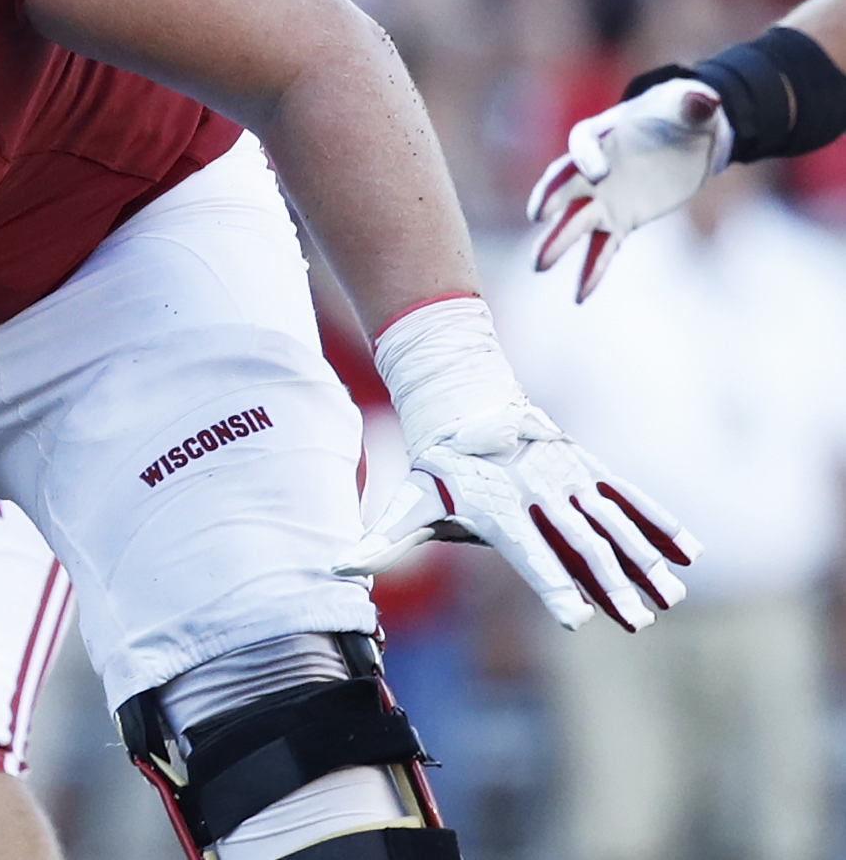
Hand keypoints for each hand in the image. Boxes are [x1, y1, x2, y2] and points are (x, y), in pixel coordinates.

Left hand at [332, 297, 698, 631]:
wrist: (464, 402)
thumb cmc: (437, 467)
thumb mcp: (407, 500)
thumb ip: (380, 542)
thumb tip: (333, 570)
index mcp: (499, 512)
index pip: (529, 555)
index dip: (551, 585)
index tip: (575, 619)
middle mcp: (538, 496)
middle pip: (579, 545)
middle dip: (611, 583)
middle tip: (640, 621)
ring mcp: (567, 480)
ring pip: (611, 524)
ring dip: (645, 561)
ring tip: (674, 598)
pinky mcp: (586, 468)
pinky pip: (627, 496)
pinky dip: (658, 522)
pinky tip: (690, 554)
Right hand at [528, 78, 729, 300]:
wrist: (690, 138)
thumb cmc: (684, 114)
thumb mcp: (694, 105)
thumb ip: (696, 103)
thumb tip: (705, 100)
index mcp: (604, 133)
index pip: (583, 143)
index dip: (587, 157)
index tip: (598, 172)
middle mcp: (593, 168)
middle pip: (565, 185)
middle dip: (551, 199)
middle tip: (539, 217)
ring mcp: (603, 197)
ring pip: (574, 222)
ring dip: (556, 242)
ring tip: (538, 265)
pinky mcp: (619, 219)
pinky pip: (601, 247)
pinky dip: (591, 270)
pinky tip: (580, 296)